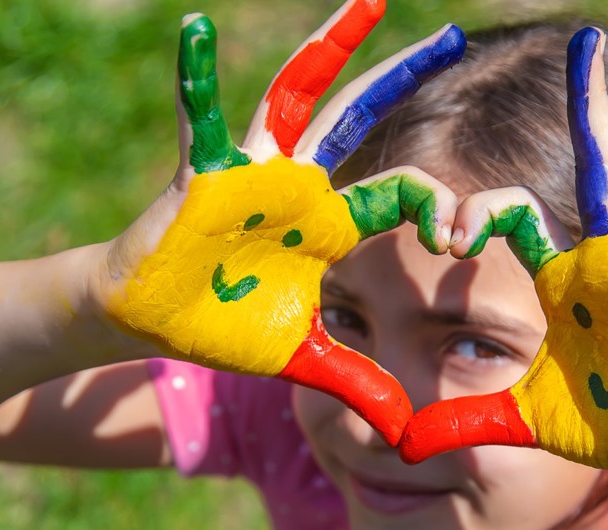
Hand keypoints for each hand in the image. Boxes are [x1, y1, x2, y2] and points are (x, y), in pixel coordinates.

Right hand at [98, 1, 465, 445]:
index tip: (456, 235)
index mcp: (328, 222)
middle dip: (398, 75)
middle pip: (357, 118)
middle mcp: (299, 185)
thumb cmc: (222, 327)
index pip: (398, 193)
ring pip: (295, 98)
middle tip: (444, 35)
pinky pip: (198, 119)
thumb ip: (352, 380)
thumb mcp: (301, 357)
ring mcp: (253, 172)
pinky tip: (195, 30)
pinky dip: (193, 77)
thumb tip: (403, 429)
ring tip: (364, 2)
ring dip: (326, 50)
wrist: (150, 321)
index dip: (434, 208)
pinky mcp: (203, 175)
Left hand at [398, 27, 607, 482]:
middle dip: (590, 106)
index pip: (512, 213)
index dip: (477, 213)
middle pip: (596, 166)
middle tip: (585, 41)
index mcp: (564, 271)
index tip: (450, 235)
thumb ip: (464, 422)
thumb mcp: (521, 418)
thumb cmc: (604, 423)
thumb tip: (406, 446)